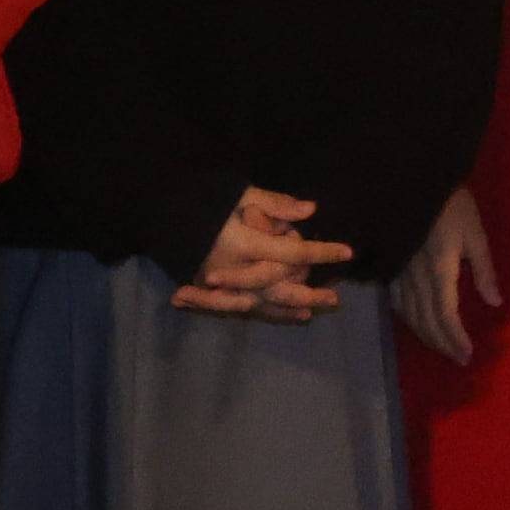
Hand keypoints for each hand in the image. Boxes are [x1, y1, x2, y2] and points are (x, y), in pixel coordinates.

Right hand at [181, 185, 353, 316]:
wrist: (163, 218)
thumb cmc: (206, 201)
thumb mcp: (239, 194)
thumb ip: (275, 205)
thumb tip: (310, 210)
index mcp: (244, 244)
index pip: (292, 252)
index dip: (321, 252)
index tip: (346, 252)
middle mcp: (235, 270)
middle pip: (280, 287)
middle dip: (308, 292)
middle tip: (334, 297)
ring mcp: (222, 286)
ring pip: (264, 304)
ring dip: (290, 309)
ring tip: (314, 310)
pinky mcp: (214, 293)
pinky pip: (246, 309)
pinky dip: (269, 314)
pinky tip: (290, 315)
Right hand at [392, 187, 497, 364]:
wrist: (415, 183)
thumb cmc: (452, 206)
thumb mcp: (476, 234)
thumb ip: (484, 270)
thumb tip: (495, 303)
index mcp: (439, 270)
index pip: (445, 315)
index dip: (455, 338)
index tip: (467, 355)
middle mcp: (416, 278)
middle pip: (426, 321)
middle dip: (443, 343)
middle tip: (459, 359)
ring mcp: (401, 274)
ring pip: (410, 315)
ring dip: (427, 336)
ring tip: (443, 348)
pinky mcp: (393, 267)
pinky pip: (398, 303)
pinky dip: (410, 319)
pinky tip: (418, 325)